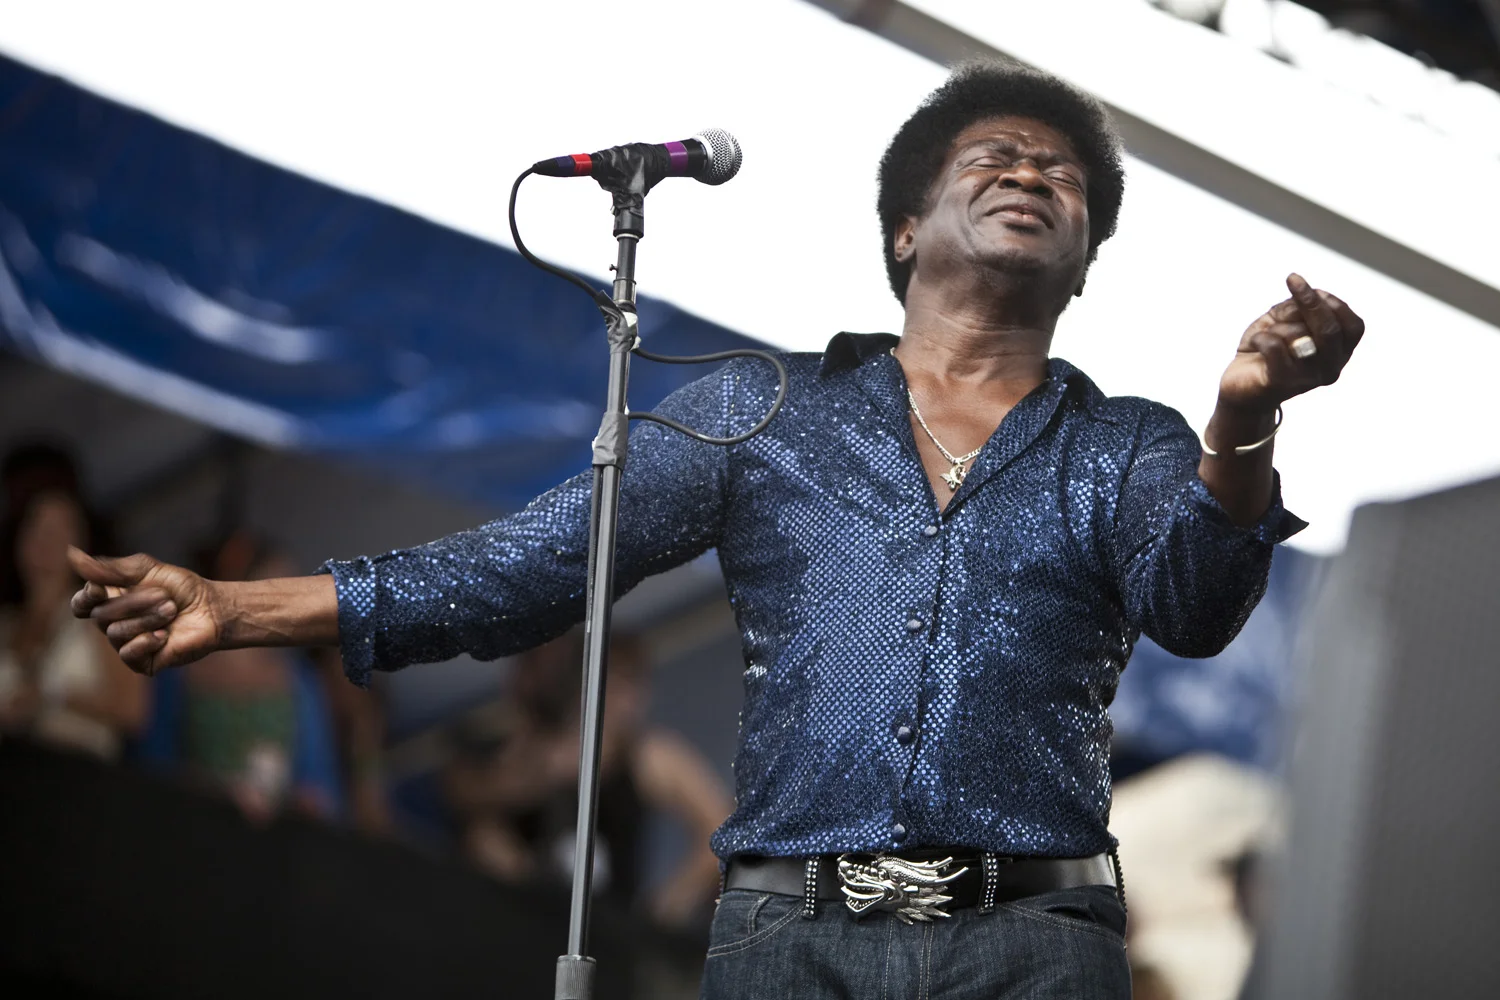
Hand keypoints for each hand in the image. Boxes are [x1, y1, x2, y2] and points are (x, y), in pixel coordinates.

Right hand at [67, 548, 225, 674]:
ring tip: (171, 611)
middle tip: (165, 597)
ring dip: (147, 619)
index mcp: (110, 601)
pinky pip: (128, 654)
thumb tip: (73, 556)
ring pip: (116, 634)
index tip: (99, 589)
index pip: (81, 604)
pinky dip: (146, 641)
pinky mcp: (142, 662)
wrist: (212, 608)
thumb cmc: (180, 588)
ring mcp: (127, 644)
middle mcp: (114, 624)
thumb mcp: (145, 570)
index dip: (85, 598)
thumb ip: (111, 568)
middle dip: (134, 604)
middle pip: (101, 616)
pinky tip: (164, 635)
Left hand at [1219, 273, 1364, 410]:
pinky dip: (1261, 337)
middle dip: (1311, 300)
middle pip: (1330, 329)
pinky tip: (1254, 344)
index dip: (1335, 302)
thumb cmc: (1266, 349)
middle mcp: (1330, 369)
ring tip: (1266, 334)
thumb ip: (1298, 307)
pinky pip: (1275, 347)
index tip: (1310, 286)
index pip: (1354, 327)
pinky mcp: (1281, 383)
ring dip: (1278, 325)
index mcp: (1339, 353)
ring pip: (1299, 336)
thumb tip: (1308, 297)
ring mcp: (1307, 379)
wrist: (1240, 387)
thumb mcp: (1283, 320)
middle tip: (1293, 280)